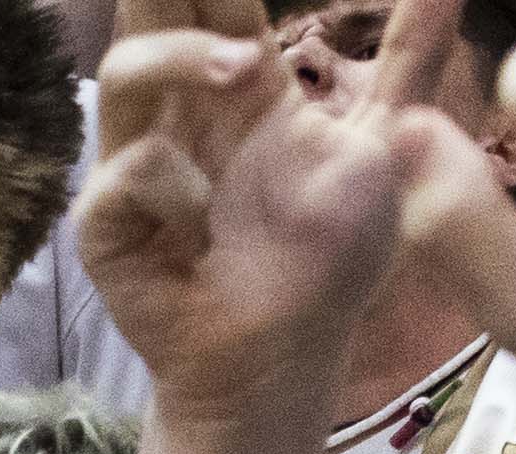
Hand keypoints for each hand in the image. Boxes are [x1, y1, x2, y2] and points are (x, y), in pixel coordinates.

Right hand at [79, 0, 439, 414]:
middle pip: (147, 11)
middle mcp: (178, 110)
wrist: (285, 356)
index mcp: (235, 79)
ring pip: (123, 72)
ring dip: (178, 56)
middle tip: (226, 20)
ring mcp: (134, 164)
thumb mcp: (385, 142)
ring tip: (241, 68)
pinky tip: (202, 230)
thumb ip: (409, 57)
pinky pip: (128, 173)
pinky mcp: (107, 227)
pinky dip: (174, 188)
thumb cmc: (327, 258)